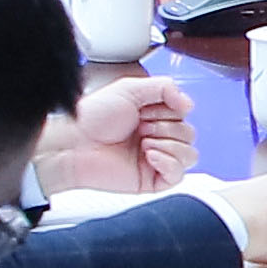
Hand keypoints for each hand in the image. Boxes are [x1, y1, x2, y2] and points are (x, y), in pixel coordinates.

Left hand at [42, 76, 192, 195]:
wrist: (76, 144)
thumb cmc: (93, 118)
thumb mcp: (130, 88)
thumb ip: (164, 87)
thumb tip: (189, 104)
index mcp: (154, 115)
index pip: (184, 114)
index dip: (169, 111)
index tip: (146, 110)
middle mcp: (157, 137)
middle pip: (189, 134)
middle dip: (166, 128)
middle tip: (141, 127)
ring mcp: (157, 159)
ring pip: (190, 154)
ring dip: (168, 145)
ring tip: (143, 143)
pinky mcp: (153, 180)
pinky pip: (179, 175)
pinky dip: (168, 163)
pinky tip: (150, 155)